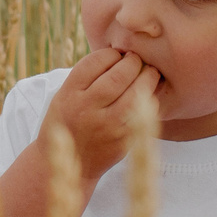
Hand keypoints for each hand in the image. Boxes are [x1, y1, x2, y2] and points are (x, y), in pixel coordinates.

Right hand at [44, 48, 157, 180]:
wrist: (74, 163)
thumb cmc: (72, 122)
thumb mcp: (65, 95)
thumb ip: (87, 76)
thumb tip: (120, 54)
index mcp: (69, 93)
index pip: (96, 61)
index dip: (112, 54)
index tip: (117, 55)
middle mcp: (87, 108)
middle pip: (119, 75)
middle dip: (133, 62)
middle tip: (136, 60)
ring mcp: (107, 126)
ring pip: (136, 93)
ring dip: (148, 77)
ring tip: (149, 72)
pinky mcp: (124, 140)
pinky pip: (145, 113)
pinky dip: (150, 99)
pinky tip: (148, 93)